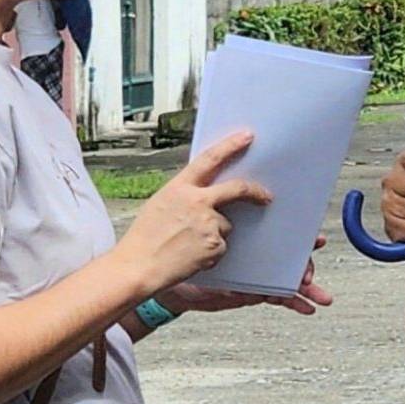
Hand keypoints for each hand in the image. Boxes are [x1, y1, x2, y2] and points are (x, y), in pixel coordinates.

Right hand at [116, 131, 270, 292]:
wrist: (138, 266)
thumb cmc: (144, 238)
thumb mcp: (161, 204)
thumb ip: (185, 196)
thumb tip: (207, 195)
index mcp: (180, 187)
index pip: (210, 159)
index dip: (231, 146)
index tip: (246, 137)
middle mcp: (197, 202)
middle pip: (236, 189)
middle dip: (254, 192)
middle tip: (265, 196)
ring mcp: (208, 224)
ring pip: (225, 225)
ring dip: (214, 234)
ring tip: (187, 244)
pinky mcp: (215, 246)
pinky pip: (221, 246)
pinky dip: (210, 252)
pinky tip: (190, 256)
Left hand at [161, 237, 333, 316]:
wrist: (170, 278)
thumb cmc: (182, 249)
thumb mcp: (200, 231)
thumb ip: (216, 222)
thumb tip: (228, 213)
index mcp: (249, 232)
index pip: (279, 229)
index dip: (298, 232)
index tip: (314, 237)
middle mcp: (257, 251)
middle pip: (290, 254)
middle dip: (305, 263)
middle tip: (307, 273)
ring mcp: (258, 272)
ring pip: (289, 278)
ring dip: (307, 287)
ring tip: (322, 296)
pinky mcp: (253, 292)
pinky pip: (278, 297)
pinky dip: (294, 302)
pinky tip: (307, 308)